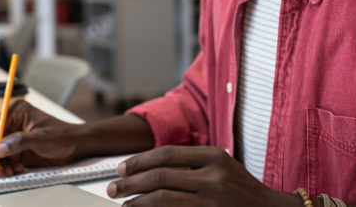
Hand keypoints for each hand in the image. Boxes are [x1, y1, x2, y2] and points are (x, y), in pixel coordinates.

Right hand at [0, 100, 81, 177]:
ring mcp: (11, 136)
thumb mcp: (43, 138)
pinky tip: (16, 170)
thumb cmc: (63, 136)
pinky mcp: (13, 148)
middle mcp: (10, 122)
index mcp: (16, 111)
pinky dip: (4, 167)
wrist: (74, 146)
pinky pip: (0, 159)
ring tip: (7, 172)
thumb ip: (20, 142)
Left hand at [106, 146, 295, 205]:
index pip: (166, 154)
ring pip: (162, 199)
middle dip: (131, 183)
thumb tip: (148, 167)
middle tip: (114, 188)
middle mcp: (212, 176)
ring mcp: (211, 200)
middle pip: (160, 177)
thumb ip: (191, 163)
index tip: (123, 168)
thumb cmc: (241, 190)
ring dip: (137, 202)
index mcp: (213, 156)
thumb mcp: (221, 166)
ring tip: (124, 204)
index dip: (140, 161)